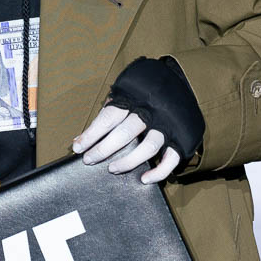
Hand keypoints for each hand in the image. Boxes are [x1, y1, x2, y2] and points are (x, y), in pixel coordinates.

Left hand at [73, 56, 203, 184]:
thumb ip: (105, 115)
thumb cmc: (145, 92)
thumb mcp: (124, 95)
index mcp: (134, 98)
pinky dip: (158, 172)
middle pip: (125, 133)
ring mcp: (167, 126)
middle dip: (104, 148)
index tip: (78, 147)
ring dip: (127, 161)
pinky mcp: (181, 138)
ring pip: (147, 147)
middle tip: (89, 159)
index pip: (109, 118)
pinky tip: (144, 179)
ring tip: (111, 168)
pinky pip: (170, 159)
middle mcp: (151, 111)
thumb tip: (79, 140)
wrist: (182, 80)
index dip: (92, 134)